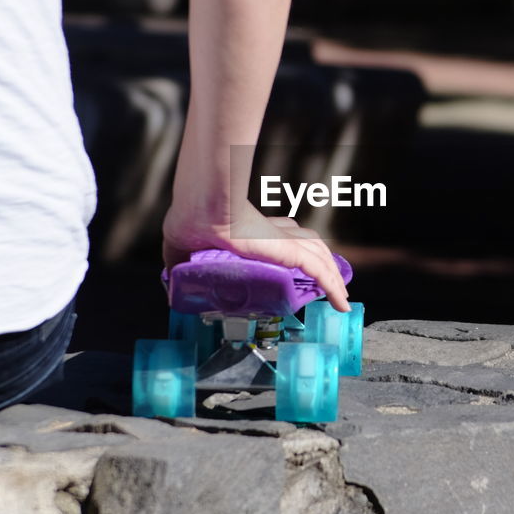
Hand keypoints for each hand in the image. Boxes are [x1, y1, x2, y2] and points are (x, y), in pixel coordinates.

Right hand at [162, 203, 350, 311]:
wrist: (202, 210)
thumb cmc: (189, 221)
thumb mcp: (179, 252)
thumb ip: (179, 271)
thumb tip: (171, 295)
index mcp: (250, 230)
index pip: (278, 235)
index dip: (291, 248)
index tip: (294, 263)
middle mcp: (272, 232)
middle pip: (307, 243)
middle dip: (320, 260)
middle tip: (327, 279)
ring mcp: (283, 240)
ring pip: (319, 257)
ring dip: (332, 276)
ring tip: (340, 295)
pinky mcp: (290, 250)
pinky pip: (320, 271)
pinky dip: (333, 287)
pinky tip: (342, 303)